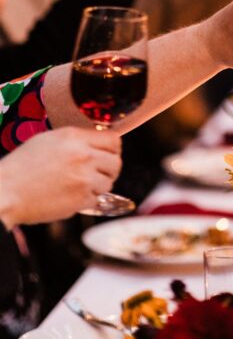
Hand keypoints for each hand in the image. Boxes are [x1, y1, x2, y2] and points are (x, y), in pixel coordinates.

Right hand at [0, 127, 121, 226]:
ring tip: (80, 185)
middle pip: (116, 162)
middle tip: (99, 172)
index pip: (114, 140)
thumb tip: (97, 143)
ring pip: (108, 183)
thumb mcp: (50, 139)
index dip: (114, 148)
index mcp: (75, 138)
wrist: (6, 191)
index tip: (109, 153)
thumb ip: (77, 139)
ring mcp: (83, 180)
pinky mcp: (80, 201)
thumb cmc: (22, 166)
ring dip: (99, 185)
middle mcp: (83, 157)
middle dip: (109, 168)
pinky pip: (96, 200)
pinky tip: (72, 196)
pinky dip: (88, 200)